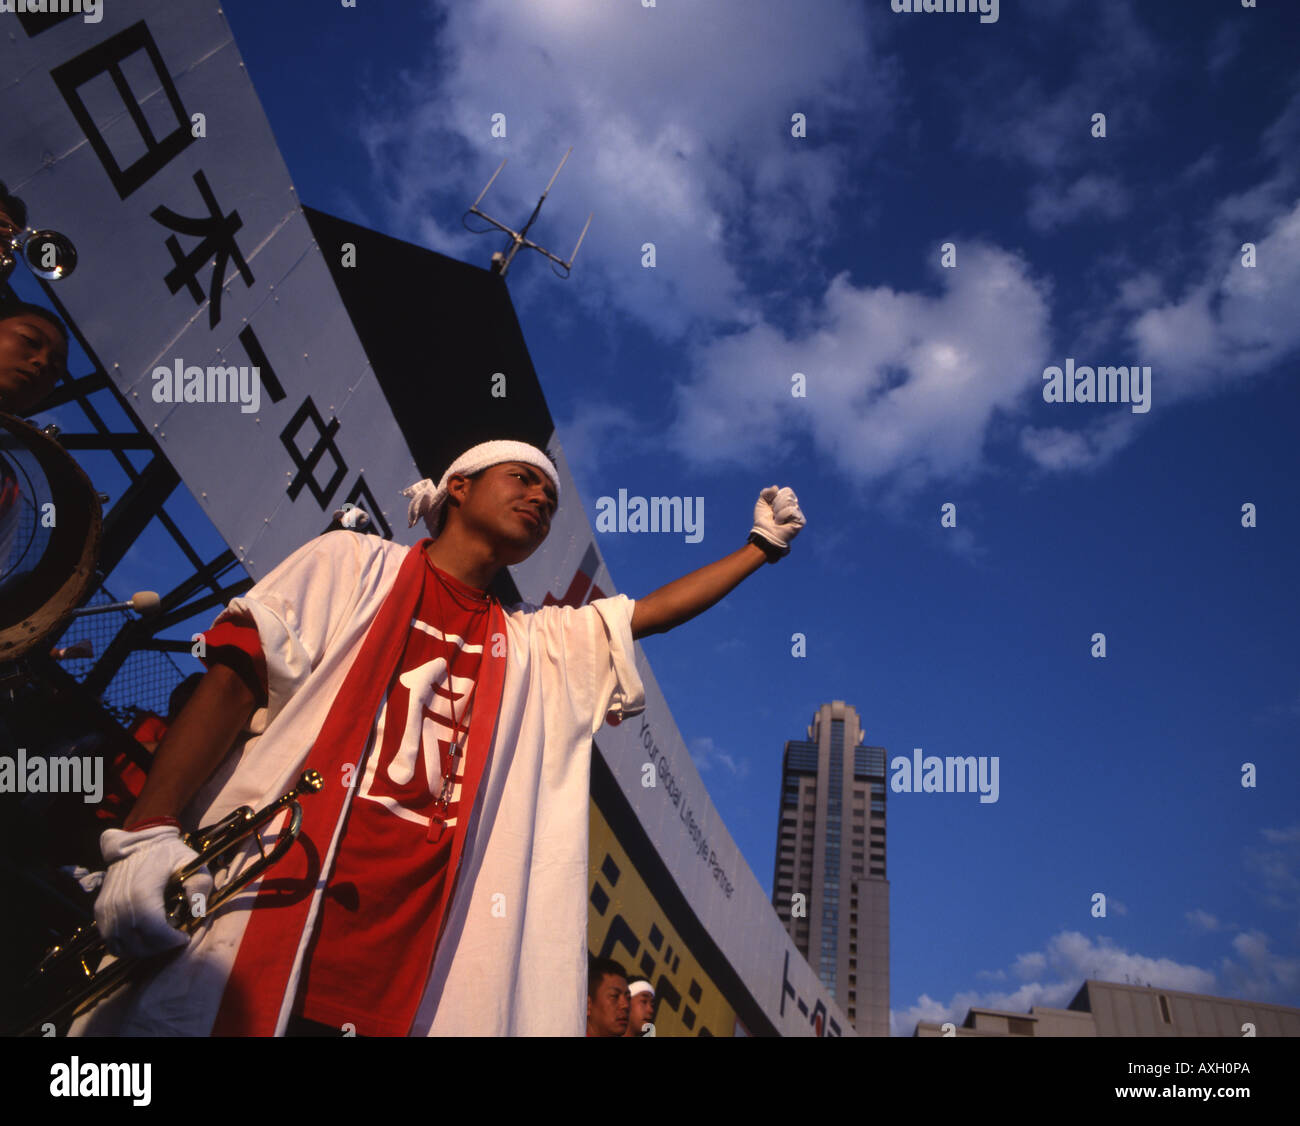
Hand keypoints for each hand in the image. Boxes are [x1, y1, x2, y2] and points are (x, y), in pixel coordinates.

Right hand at [95, 825, 212, 958]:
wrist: (136, 843)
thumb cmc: (167, 853)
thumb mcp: (190, 861)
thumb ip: (200, 884)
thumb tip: (199, 911)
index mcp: (143, 891)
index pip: (154, 931)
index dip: (170, 940)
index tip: (184, 936)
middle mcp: (120, 904)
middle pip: (138, 943)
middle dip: (160, 947)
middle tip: (174, 940)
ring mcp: (107, 909)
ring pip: (122, 946)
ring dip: (143, 950)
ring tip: (160, 941)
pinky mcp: (99, 912)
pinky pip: (110, 941)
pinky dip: (126, 947)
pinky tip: (143, 940)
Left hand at [751, 486, 804, 557]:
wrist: (765, 533)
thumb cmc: (763, 520)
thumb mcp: (761, 503)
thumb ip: (766, 492)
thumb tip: (776, 487)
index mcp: (787, 501)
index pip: (787, 491)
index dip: (776, 497)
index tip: (771, 507)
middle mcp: (795, 506)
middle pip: (788, 495)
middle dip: (776, 504)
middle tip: (774, 514)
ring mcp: (798, 514)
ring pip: (789, 501)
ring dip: (778, 511)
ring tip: (777, 520)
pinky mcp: (801, 521)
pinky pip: (791, 510)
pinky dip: (782, 516)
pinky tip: (781, 523)